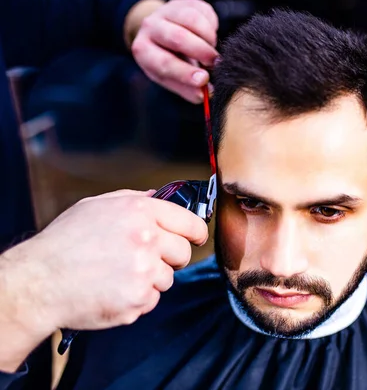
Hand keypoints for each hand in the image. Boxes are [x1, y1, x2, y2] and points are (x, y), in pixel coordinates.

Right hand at [1, 189, 207, 338]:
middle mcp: (146, 239)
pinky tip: (112, 290)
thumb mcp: (96, 207)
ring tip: (118, 275)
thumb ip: (133, 199)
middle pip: (183, 253)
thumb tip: (158, 197)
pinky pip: (151, 300)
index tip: (194, 238)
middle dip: (170, 258)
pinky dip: (136, 299)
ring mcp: (144, 270)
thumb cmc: (63, 243)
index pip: (190, 223)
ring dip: (150, 280)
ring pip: (167, 278)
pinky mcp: (138, 298)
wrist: (39, 281)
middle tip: (145, 260)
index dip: (195, 233)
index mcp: (140, 212)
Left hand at [127, 0, 219, 103]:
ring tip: (212, 51)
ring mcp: (167, 11)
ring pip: (192, 20)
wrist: (163, 31)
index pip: (164, 63)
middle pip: (177, 37)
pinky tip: (209, 38)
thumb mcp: (172, 77)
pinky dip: (212, 28)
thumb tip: (205, 96)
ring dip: (208, 38)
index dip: (185, 73)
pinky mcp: (184, 3)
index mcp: (144, 51)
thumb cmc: (169, 59)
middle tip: (215, 63)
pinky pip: (203, 12)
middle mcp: (150, 27)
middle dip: (201, 52)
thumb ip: (187, 88)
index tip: (204, 80)